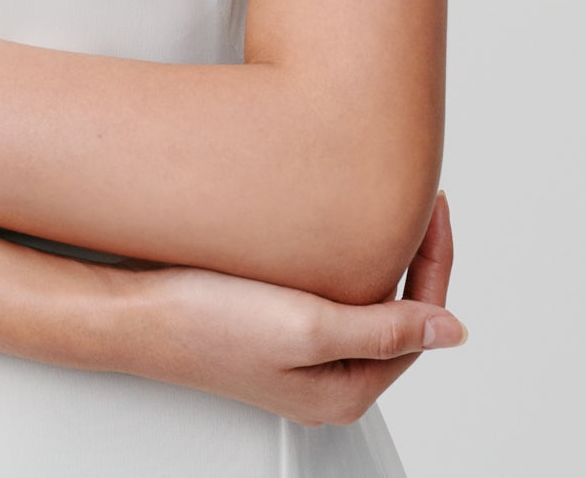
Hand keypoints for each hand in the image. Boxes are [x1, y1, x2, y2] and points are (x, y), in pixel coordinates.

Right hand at [82, 190, 464, 425]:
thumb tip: (453, 332)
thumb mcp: (307, 327)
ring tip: (381, 205)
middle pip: (396, 311)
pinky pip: (326, 295)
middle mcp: (326, 380)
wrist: (131, 314)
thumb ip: (385, 329)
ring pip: (361, 301)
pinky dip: (340, 259)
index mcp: (346, 389)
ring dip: (376, 253)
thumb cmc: (203, 324)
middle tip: (415, 196)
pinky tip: (329, 229)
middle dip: (410, 254)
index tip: (432, 205)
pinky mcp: (270, 333)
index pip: (419, 321)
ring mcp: (296, 358)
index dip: (433, 259)